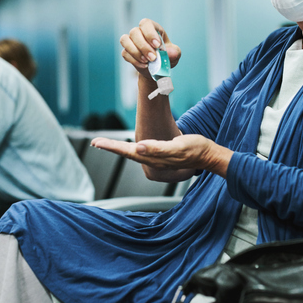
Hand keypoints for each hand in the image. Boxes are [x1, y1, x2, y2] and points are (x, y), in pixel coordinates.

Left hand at [91, 134, 232, 177]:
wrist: (208, 155)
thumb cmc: (194, 149)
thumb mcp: (177, 147)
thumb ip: (157, 149)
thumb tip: (138, 148)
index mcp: (153, 157)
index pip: (128, 151)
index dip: (112, 147)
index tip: (97, 143)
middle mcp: (152, 159)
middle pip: (126, 153)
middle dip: (110, 147)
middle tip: (95, 142)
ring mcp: (156, 158)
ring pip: (132, 153)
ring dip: (118, 148)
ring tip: (105, 144)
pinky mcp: (161, 154)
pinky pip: (141, 151)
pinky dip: (130, 148)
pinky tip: (130, 146)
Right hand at [120, 18, 180, 76]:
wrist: (157, 70)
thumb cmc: (166, 57)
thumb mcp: (174, 55)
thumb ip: (174, 52)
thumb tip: (171, 52)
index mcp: (153, 28)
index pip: (146, 23)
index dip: (149, 33)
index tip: (157, 45)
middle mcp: (140, 32)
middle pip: (134, 32)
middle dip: (143, 46)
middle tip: (153, 58)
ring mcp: (131, 41)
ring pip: (125, 40)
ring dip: (136, 52)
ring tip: (147, 62)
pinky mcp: (126, 51)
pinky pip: (125, 53)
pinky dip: (134, 60)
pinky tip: (144, 65)